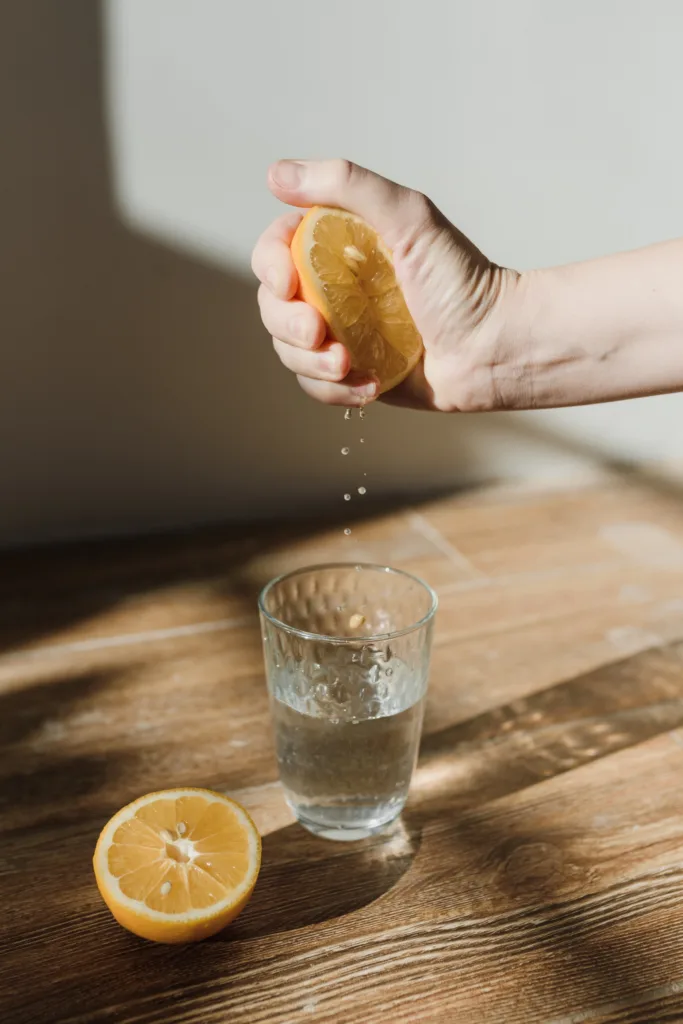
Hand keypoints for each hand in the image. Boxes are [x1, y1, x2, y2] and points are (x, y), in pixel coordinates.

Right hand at [252, 159, 520, 410]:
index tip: (287, 280)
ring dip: (309, 363)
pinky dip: (334, 391)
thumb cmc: (463, 281)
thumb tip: (277, 175)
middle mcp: (335, 289)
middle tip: (319, 332)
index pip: (276, 250)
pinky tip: (370, 385)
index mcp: (340, 246)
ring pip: (289, 351)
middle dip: (287, 323)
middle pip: (273, 306)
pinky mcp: (355, 374)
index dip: (269, 266)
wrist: (497, 347)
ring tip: (347, 364)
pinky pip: (316, 387)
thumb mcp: (409, 217)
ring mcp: (343, 333)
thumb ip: (346, 185)